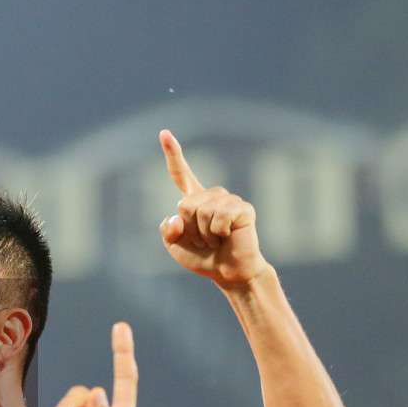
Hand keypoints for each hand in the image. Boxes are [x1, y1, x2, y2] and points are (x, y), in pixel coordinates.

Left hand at [158, 130, 270, 286]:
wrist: (228, 273)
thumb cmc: (203, 258)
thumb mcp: (175, 246)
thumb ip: (167, 231)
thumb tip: (176, 217)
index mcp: (194, 201)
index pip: (180, 174)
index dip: (173, 154)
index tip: (164, 133)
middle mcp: (211, 196)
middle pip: (185, 204)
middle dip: (189, 229)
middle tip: (204, 241)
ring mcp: (229, 200)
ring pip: (201, 211)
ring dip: (204, 234)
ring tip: (216, 241)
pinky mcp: (243, 209)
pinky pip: (220, 216)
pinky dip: (219, 233)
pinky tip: (227, 237)